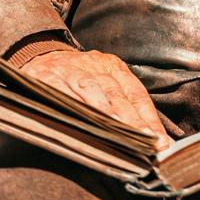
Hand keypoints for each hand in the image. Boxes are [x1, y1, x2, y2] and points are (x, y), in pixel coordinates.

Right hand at [20, 47, 171, 145]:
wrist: (39, 54)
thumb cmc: (78, 76)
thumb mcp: (103, 80)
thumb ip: (124, 104)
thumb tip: (152, 137)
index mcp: (113, 66)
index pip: (136, 93)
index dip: (149, 119)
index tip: (160, 142)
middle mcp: (94, 65)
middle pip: (117, 94)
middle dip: (132, 122)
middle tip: (146, 144)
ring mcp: (70, 70)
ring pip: (92, 91)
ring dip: (106, 115)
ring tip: (121, 136)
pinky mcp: (48, 77)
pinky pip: (62, 92)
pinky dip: (73, 107)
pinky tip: (83, 123)